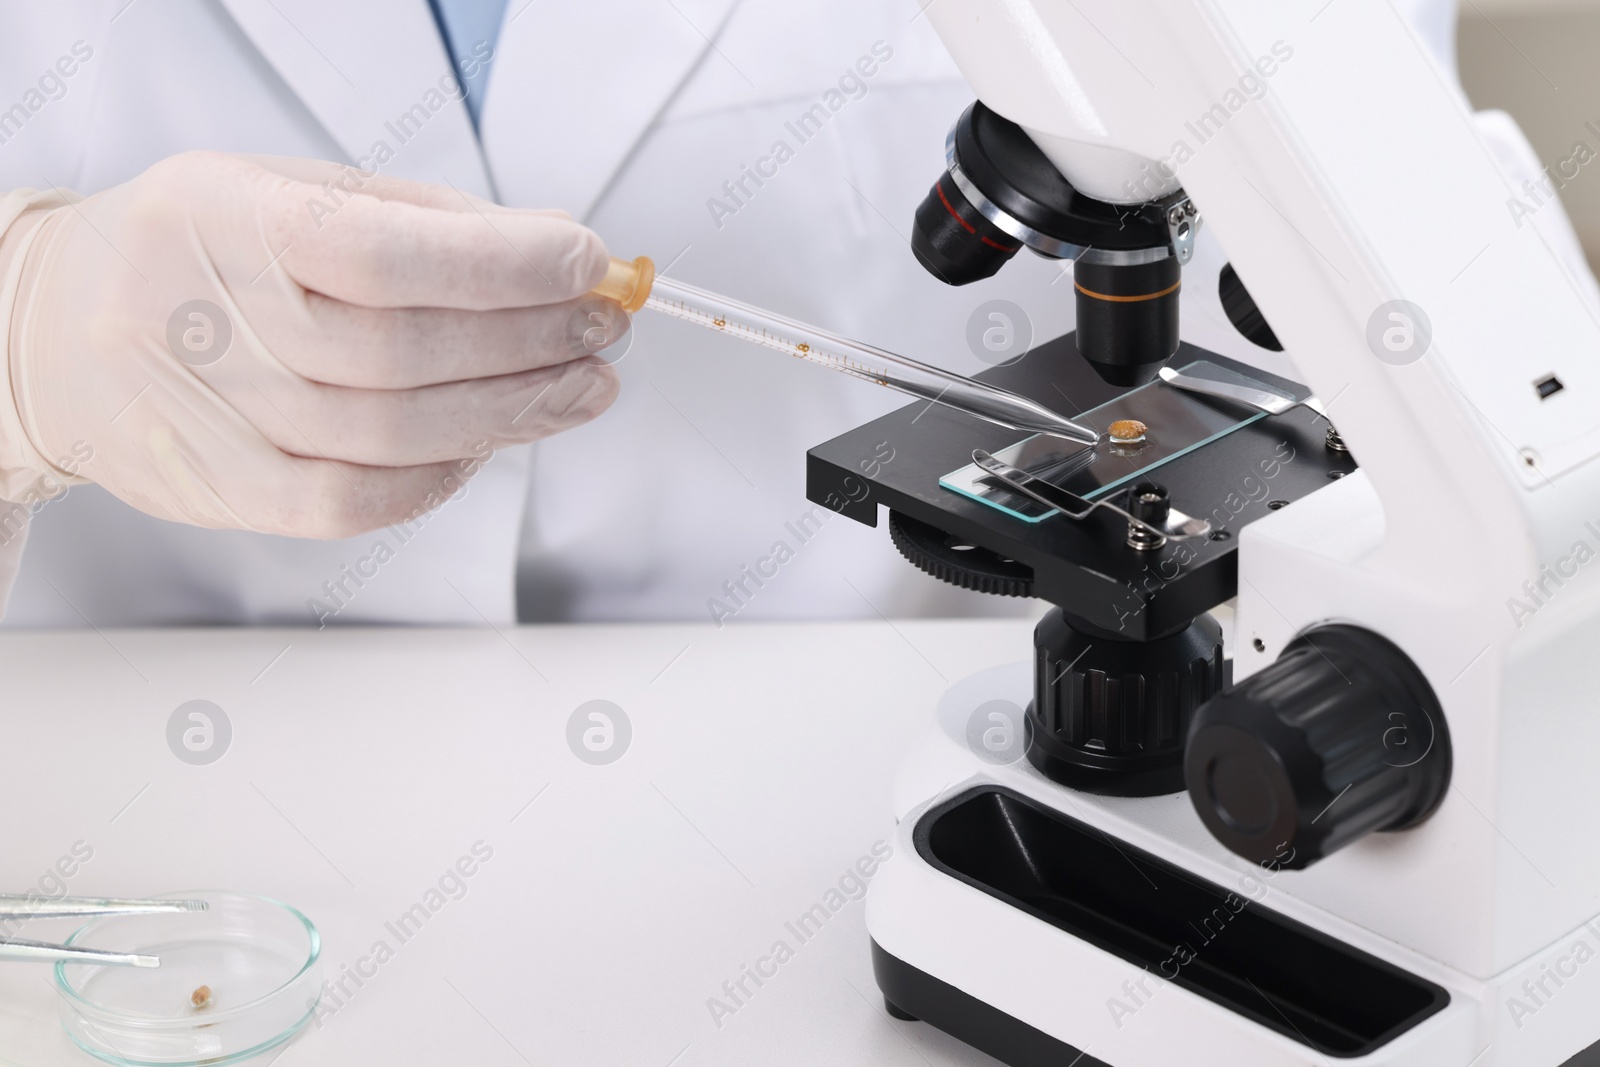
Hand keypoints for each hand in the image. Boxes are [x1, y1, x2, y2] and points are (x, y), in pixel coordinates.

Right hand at [0, 152, 625, 536]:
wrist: (56, 328)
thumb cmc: (199, 253)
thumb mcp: (294, 194)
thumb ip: (429, 221)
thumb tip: (558, 242)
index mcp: (223, 218)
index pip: (380, 250)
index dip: (499, 263)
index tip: (583, 262)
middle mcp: (204, 317)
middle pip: (402, 351)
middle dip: (530, 341)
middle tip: (601, 329)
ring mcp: (207, 414)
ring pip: (390, 434)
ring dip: (511, 412)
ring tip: (580, 387)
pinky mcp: (220, 489)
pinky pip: (352, 503)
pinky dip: (440, 479)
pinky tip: (491, 444)